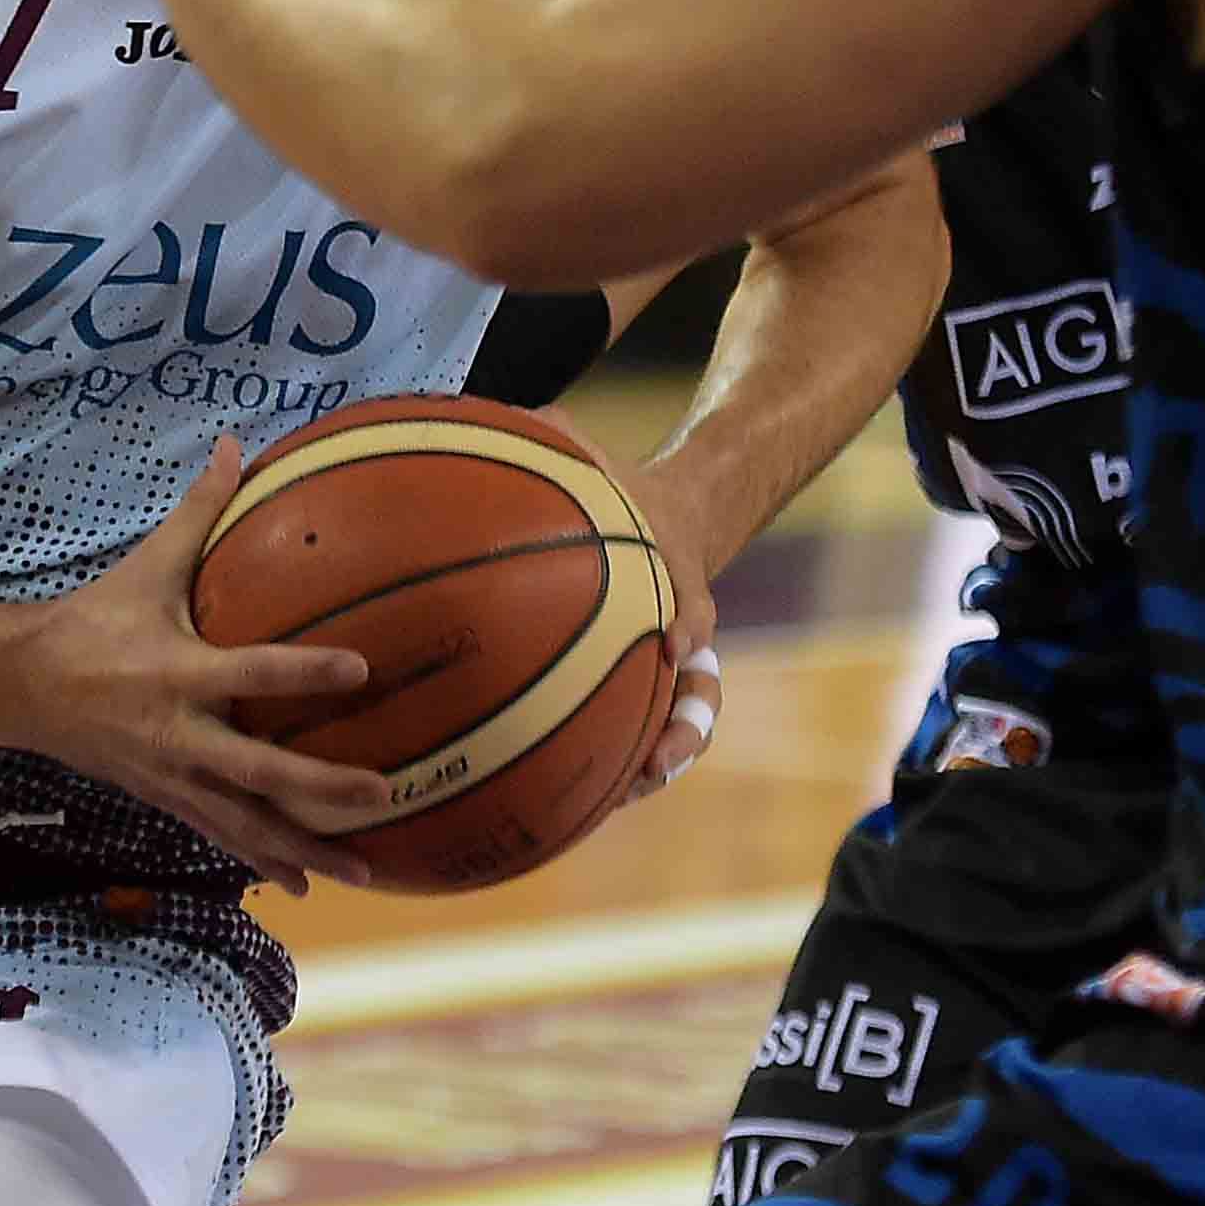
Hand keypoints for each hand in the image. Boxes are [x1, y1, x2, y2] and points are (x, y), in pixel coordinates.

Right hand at [0, 438, 395, 890]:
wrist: (21, 690)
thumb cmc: (93, 621)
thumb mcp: (145, 566)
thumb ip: (198, 513)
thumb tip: (237, 444)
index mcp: (174, 671)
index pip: (249, 672)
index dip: (303, 673)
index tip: (361, 668)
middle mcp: (176, 733)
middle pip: (257, 771)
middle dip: (321, 787)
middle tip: (385, 792)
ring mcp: (170, 777)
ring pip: (244, 822)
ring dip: (304, 848)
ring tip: (364, 872)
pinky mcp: (165, 800)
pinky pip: (222, 835)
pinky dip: (265, 859)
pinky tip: (307, 883)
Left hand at [550, 410, 723, 804]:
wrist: (662, 514)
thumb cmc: (612, 482)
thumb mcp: (589, 448)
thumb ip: (554, 434)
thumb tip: (508, 413)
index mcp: (676, 580)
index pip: (692, 613)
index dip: (686, 628)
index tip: (675, 647)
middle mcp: (681, 633)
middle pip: (695, 692)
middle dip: (680, 730)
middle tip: (657, 763)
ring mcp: (667, 667)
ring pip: (676, 724)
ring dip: (659, 759)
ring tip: (631, 792)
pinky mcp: (639, 686)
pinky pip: (636, 729)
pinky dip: (618, 759)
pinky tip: (571, 787)